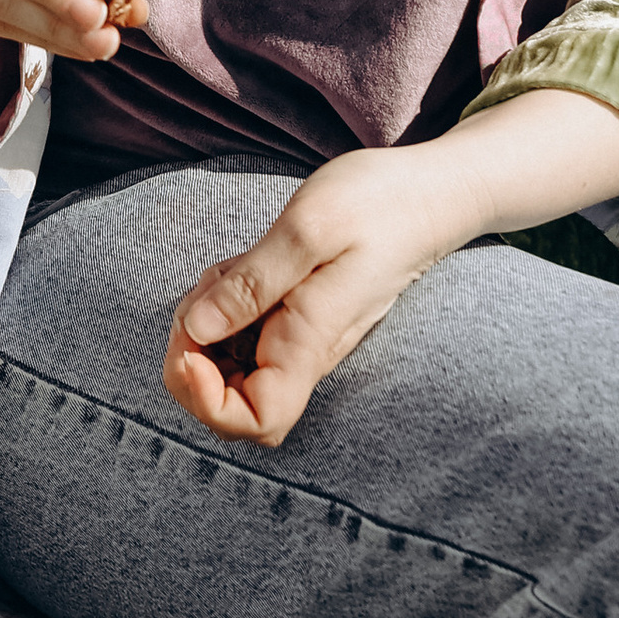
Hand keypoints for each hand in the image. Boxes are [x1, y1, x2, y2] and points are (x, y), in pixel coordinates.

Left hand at [164, 146, 473, 446]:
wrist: (428, 196)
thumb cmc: (377, 204)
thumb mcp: (307, 228)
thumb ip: (253, 282)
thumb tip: (197, 329)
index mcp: (307, 342)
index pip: (256, 421)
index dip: (205, 399)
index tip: (190, 342)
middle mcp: (303, 354)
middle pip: (230, 403)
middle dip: (190, 358)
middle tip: (198, 298)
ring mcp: (299, 341)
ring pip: (229, 367)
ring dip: (204, 325)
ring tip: (225, 272)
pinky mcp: (294, 321)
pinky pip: (242, 335)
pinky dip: (222, 307)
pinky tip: (238, 269)